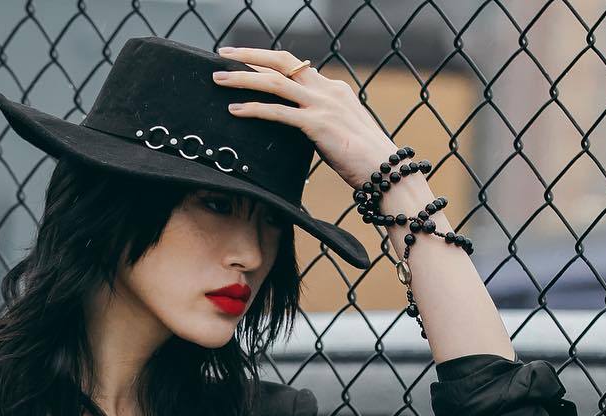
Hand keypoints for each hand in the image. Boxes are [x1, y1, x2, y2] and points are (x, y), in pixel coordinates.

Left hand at [213, 46, 397, 189]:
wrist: (387, 171)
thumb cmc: (365, 160)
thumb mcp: (341, 132)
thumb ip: (322, 122)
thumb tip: (304, 128)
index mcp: (334, 89)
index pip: (295, 66)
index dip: (267, 61)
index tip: (245, 60)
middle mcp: (327, 89)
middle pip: (282, 61)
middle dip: (250, 55)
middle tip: (223, 54)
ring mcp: (322, 105)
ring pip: (275, 82)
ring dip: (243, 78)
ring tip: (218, 78)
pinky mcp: (317, 125)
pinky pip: (278, 112)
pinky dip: (254, 108)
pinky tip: (235, 109)